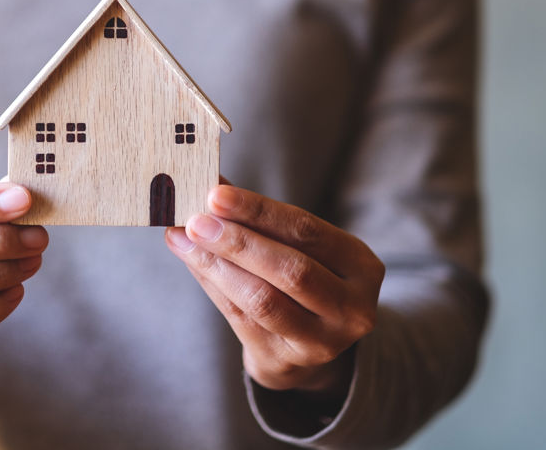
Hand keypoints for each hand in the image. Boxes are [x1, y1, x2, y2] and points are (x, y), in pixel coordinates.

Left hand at [165, 185, 383, 394]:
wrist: (304, 346)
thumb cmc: (299, 279)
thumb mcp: (297, 247)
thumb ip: (261, 218)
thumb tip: (211, 183)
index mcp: (362, 266)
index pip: (307, 231)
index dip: (260, 211)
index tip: (217, 195)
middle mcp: (351, 308)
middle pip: (290, 270)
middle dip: (237, 242)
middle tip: (195, 220)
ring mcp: (321, 342)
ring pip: (262, 299)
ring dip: (216, 265)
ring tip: (183, 238)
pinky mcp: (285, 361)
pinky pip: (240, 318)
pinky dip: (211, 284)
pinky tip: (191, 261)